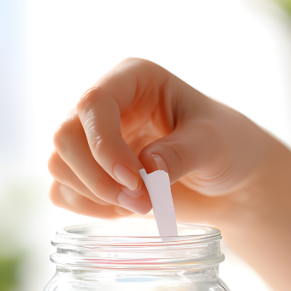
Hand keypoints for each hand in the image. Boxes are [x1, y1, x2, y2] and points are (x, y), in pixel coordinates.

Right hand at [48, 58, 278, 223]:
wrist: (231, 181)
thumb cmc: (228, 147)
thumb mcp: (214, 145)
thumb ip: (179, 154)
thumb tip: (145, 171)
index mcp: (133, 79)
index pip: (94, 103)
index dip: (105, 145)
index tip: (135, 180)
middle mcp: (106, 106)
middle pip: (65, 136)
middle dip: (97, 177)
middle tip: (141, 203)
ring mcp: (92, 140)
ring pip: (58, 165)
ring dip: (94, 195)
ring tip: (142, 206)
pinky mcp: (88, 173)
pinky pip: (62, 192)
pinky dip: (89, 208)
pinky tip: (125, 211)